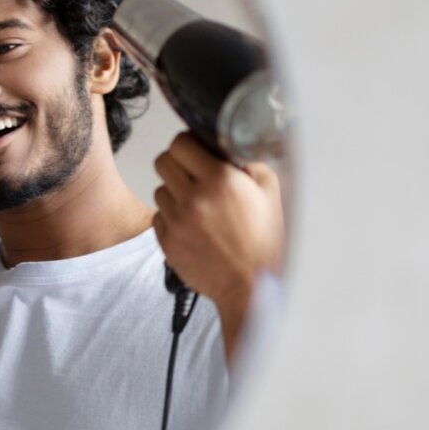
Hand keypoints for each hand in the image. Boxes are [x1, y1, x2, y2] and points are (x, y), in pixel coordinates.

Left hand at [152, 133, 284, 359]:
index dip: (187, 144)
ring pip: (159, 189)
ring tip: (198, 205)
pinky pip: (158, 216)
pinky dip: (171, 217)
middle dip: (177, 164)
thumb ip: (248, 162)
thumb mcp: (270, 192)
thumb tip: (227, 147)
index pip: (180, 143)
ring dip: (175, 192)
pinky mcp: (167, 241)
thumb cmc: (264, 242)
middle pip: (162, 161)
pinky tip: (193, 225)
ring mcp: (177, 221)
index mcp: (220, 180)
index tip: (194, 150)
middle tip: (192, 173)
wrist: (252, 286)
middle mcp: (194, 198)